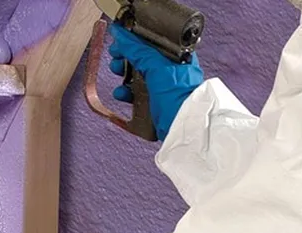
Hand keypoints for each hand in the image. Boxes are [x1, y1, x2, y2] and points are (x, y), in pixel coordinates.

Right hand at [108, 23, 203, 139]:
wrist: (185, 127)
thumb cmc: (179, 96)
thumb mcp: (157, 68)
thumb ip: (138, 51)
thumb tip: (120, 35)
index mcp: (176, 57)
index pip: (151, 43)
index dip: (134, 41)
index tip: (119, 42)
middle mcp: (170, 71)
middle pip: (142, 60)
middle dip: (126, 59)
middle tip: (116, 60)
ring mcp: (162, 88)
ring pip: (137, 78)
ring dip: (124, 76)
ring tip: (118, 76)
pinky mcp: (155, 104)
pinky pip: (137, 96)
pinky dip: (127, 94)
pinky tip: (121, 95)